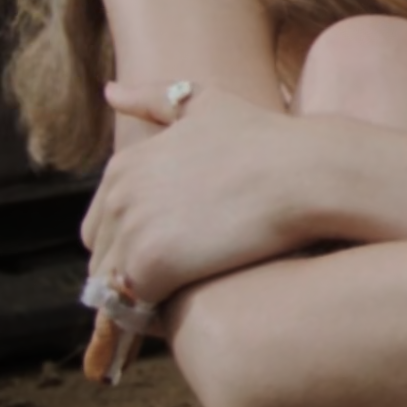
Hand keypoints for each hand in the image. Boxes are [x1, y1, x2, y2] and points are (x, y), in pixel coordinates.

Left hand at [83, 80, 329, 308]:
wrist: (306, 174)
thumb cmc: (267, 140)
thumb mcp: (206, 104)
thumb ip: (154, 99)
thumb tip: (110, 91)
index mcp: (124, 165)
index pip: (101, 225)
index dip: (135, 242)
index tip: (177, 249)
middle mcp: (117, 196)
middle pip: (104, 256)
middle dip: (133, 269)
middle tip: (185, 274)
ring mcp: (130, 231)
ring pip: (116, 285)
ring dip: (142, 294)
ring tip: (188, 292)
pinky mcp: (149, 266)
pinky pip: (135, 307)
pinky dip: (154, 315)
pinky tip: (190, 303)